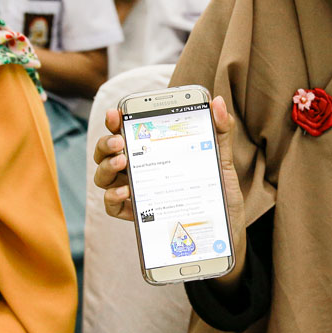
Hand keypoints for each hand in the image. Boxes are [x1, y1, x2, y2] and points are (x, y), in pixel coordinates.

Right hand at [93, 96, 247, 284]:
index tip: (115, 114)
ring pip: (104, 177)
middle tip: (120, 142)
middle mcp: (139, 169)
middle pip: (107, 152)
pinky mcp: (138, 216)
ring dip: (107, 166)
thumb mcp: (221, 159)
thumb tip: (217, 102)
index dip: (114, 121)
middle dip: (106, 143)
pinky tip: (126, 191)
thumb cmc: (219, 192)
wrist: (227, 230)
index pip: (126, 131)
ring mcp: (136, 193)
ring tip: (123, 161)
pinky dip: (113, 197)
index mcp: (153, 151)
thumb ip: (220, 130)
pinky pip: (112, 206)